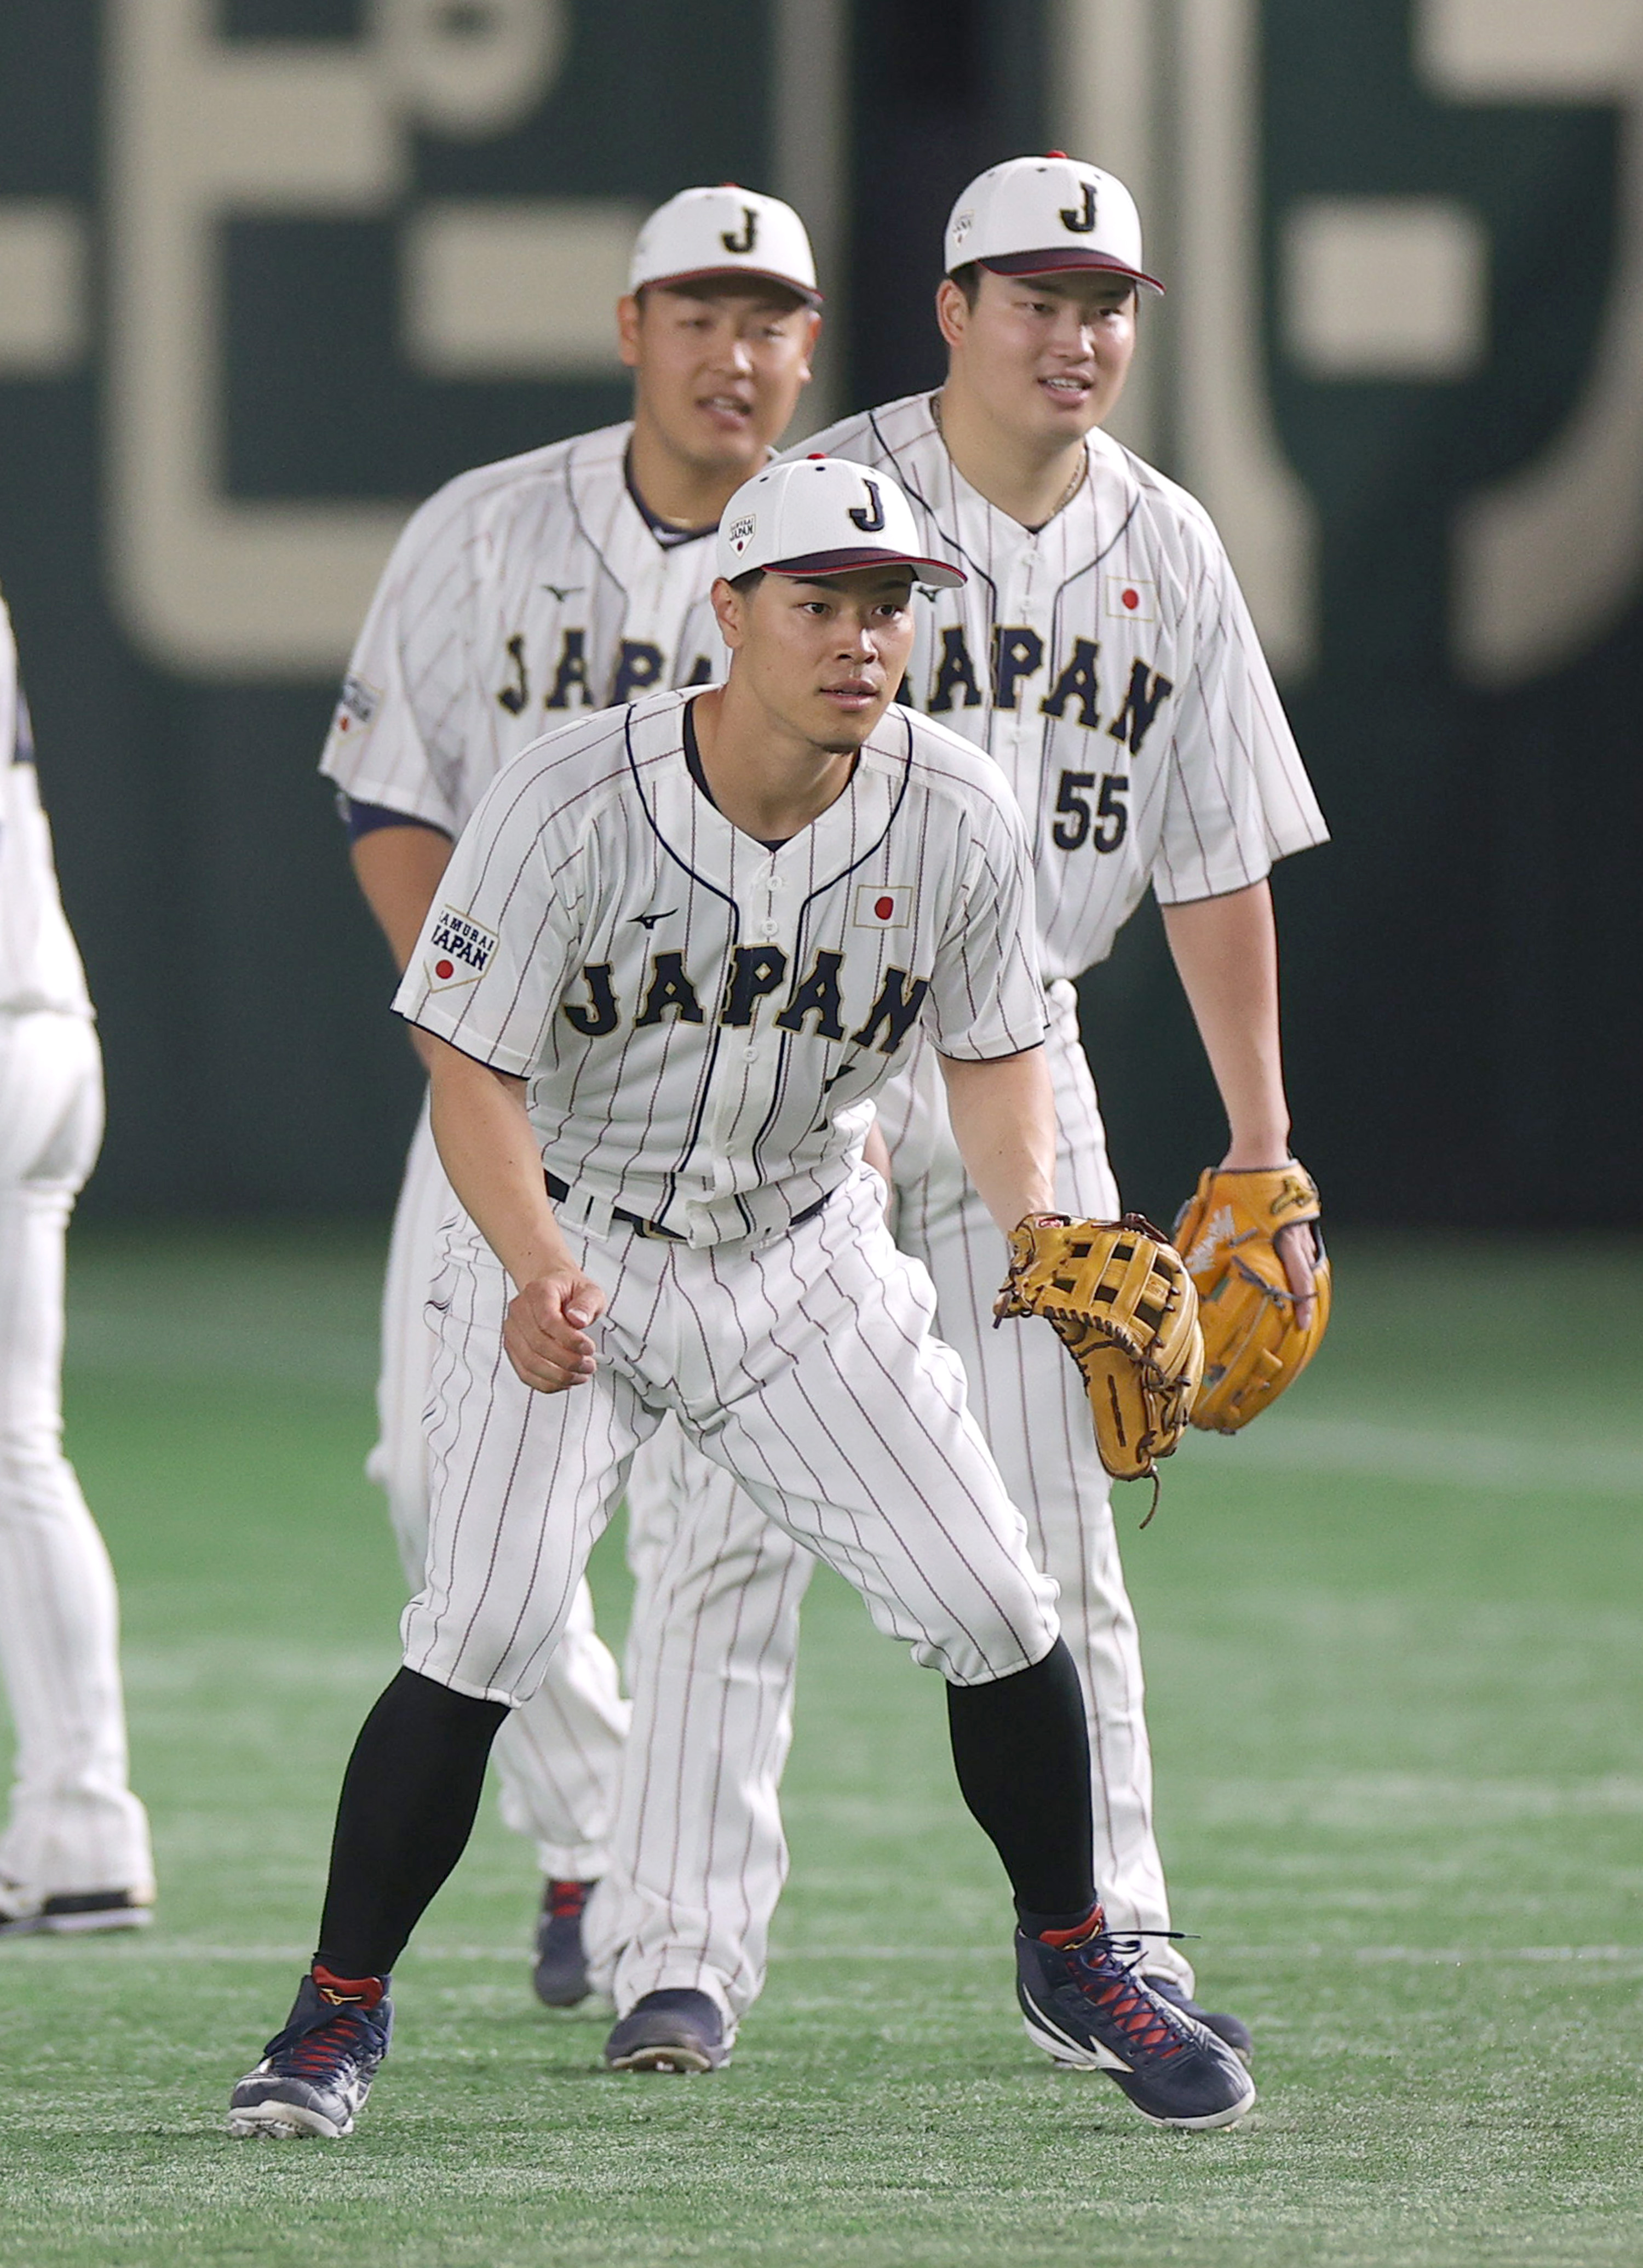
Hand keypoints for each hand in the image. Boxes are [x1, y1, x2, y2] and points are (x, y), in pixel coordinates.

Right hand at [503, 1266, 606, 1392]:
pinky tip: (564, 1382)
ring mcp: (513, 1330)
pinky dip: (546, 1383)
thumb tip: (578, 1319)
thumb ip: (587, 1304)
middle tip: (589, 1365)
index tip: (589, 1348)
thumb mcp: (589, 1291)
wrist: (552, 1288)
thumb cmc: (570, 1291)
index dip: (569, 1339)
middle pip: (538, 1345)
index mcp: (538, 1292)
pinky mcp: (513, 1348)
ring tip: (580, 1375)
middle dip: (568, 1362)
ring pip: (530, 1363)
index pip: (548, 1320)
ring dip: (558, 1376)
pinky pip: (525, 1373)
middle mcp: (519, 1310)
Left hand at [1219, 1146, 1317, 1331]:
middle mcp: (1297, 1233)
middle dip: (1304, 1298)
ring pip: (1306, 1255)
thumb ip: (1206, 1252)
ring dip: (1301, 1274)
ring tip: (1295, 1292)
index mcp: (1282, 1240)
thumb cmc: (1237, 1184)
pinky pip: (1301, 1237)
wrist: (1259, 1146)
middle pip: (1307, 1273)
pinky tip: (1286, 1254)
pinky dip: (1296, 1252)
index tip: (1303, 1327)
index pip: (1297, 1282)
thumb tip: (1190, 1278)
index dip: (1300, 1306)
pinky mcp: (1298, 1207)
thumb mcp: (1216, 1222)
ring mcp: (1301, 1219)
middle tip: (1303, 1319)